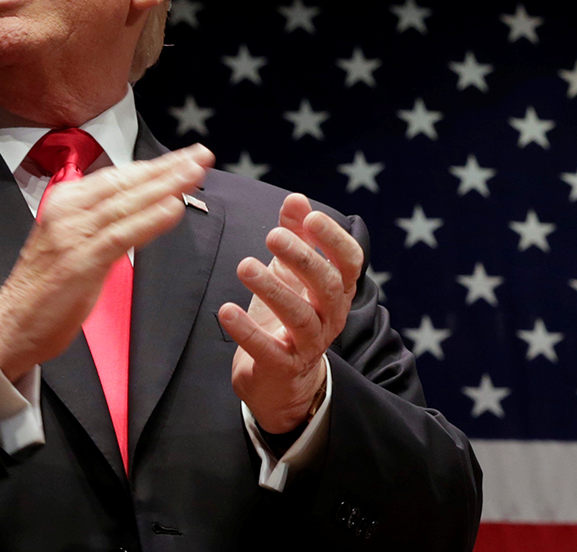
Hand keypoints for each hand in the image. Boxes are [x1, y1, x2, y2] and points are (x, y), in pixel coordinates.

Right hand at [0, 144, 214, 381]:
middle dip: (168, 168)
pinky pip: (121, 235)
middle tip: (201, 156)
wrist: (11, 324)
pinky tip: (173, 208)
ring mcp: (72, 235)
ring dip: (165, 186)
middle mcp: (68, 211)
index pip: (118, 176)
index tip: (186, 157)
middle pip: (126, 183)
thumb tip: (140, 207)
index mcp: (66, 201)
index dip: (155, 165)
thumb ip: (102, 221)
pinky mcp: (79, 262)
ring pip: (126, 203)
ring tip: (195, 174)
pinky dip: (149, 220)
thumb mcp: (72, 240)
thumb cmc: (45, 286)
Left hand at [218, 194, 362, 433]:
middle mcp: (330, 317)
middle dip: (302, 258)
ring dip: (272, 289)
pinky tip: (227, 310)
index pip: (350, 262)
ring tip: (245, 266)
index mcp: (336, 290)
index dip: (334, 239)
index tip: (311, 217)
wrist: (282, 379)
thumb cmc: (289, 314)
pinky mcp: (283, 367)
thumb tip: (296, 198)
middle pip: (327, 286)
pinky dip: (247, 331)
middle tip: (272, 236)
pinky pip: (268, 350)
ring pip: (300, 317)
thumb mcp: (291, 272)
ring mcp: (309, 345)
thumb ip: (295, 235)